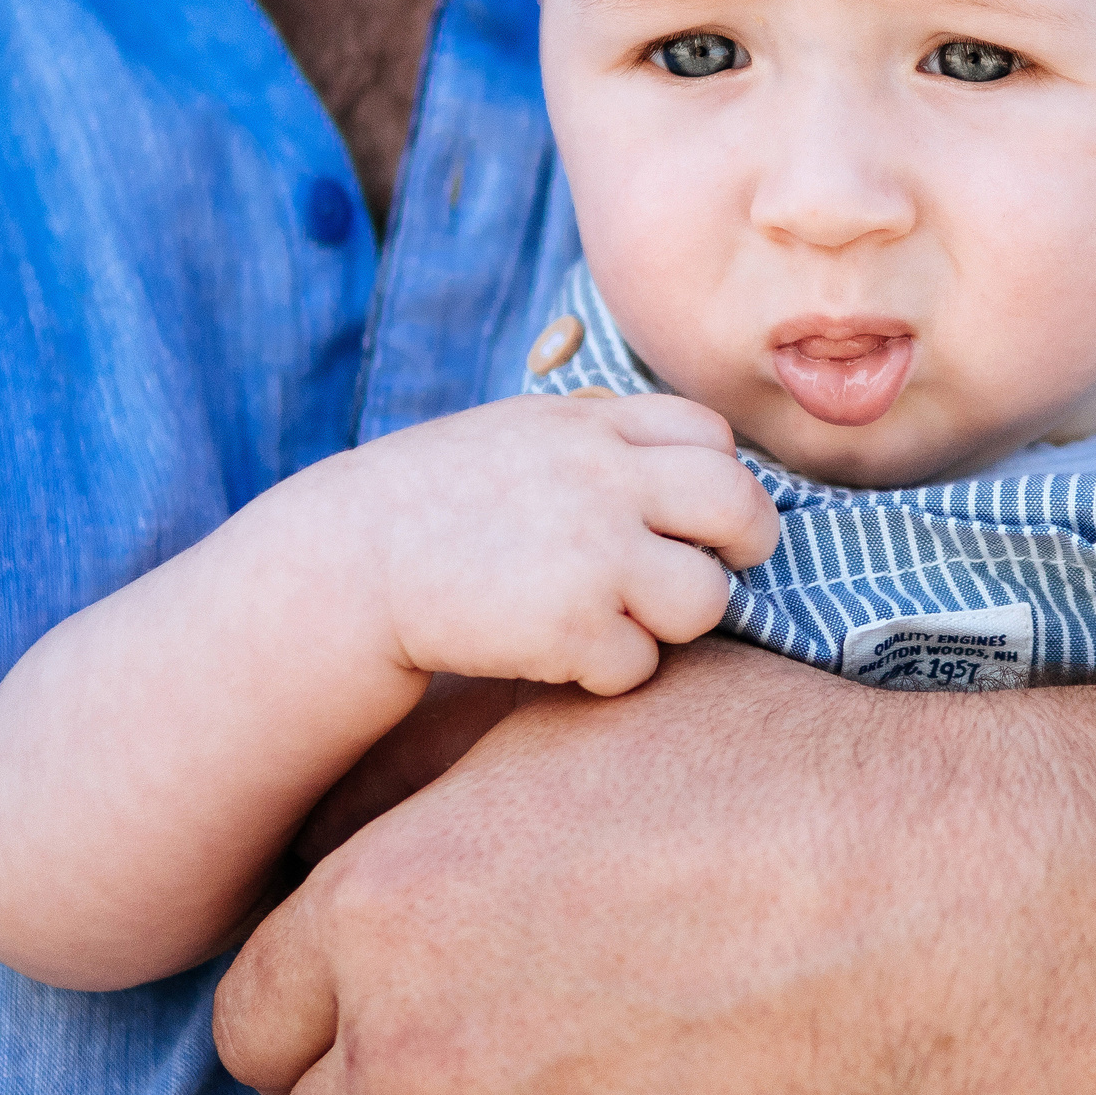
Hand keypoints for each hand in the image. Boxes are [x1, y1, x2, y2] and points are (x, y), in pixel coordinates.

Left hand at [216, 641, 1095, 1094]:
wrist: (961, 894)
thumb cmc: (780, 776)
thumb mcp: (583, 718)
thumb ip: (427, 772)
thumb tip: (347, 813)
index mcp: (387, 912)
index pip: (260, 1006)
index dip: (331, 983)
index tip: (398, 967)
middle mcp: (418, 1055)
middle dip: (382, 1060)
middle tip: (495, 1008)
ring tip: (575, 1039)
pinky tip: (645, 1070)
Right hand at [319, 393, 780, 695]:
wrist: (349, 565)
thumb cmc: (437, 503)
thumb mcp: (522, 435)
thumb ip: (604, 442)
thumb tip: (697, 462)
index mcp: (593, 423)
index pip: (711, 435)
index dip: (720, 477)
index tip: (700, 512)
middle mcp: (606, 478)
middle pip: (740, 508)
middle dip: (746, 546)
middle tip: (719, 571)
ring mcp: (595, 551)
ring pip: (706, 599)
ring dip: (675, 621)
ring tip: (618, 619)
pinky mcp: (574, 626)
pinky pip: (642, 665)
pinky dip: (611, 671)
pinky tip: (562, 654)